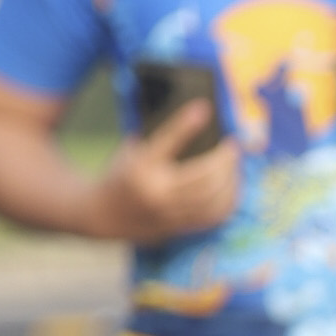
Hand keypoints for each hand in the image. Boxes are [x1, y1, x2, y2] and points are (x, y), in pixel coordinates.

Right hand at [88, 96, 244, 245]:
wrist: (101, 215)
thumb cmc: (122, 175)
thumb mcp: (132, 151)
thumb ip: (161, 141)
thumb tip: (199, 125)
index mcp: (140, 166)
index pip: (168, 140)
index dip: (187, 123)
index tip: (205, 107)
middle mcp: (155, 192)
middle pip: (203, 175)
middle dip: (224, 159)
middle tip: (232, 146)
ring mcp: (168, 213)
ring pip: (213, 198)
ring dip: (231, 179)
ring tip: (234, 166)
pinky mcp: (177, 228)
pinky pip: (212, 217)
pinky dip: (227, 201)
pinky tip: (231, 187)